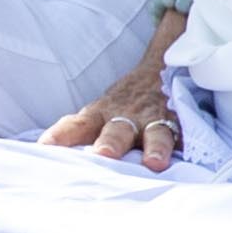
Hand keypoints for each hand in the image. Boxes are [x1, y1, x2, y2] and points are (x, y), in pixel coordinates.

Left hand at [42, 36, 187, 171]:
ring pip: (155, 133)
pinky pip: (184, 136)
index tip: (46, 147)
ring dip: (153, 147)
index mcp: (99, 114)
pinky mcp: (178, 124)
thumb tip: (42, 153)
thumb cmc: (121, 103)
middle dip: (110, 144)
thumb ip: (76, 131)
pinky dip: (185, 146)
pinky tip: (189, 156)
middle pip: (116, 131)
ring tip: (154, 163)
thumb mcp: (97, 111)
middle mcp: (125, 117)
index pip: (76, 124)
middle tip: (103, 156)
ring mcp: (153, 121)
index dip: (62, 135)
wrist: (160, 69)